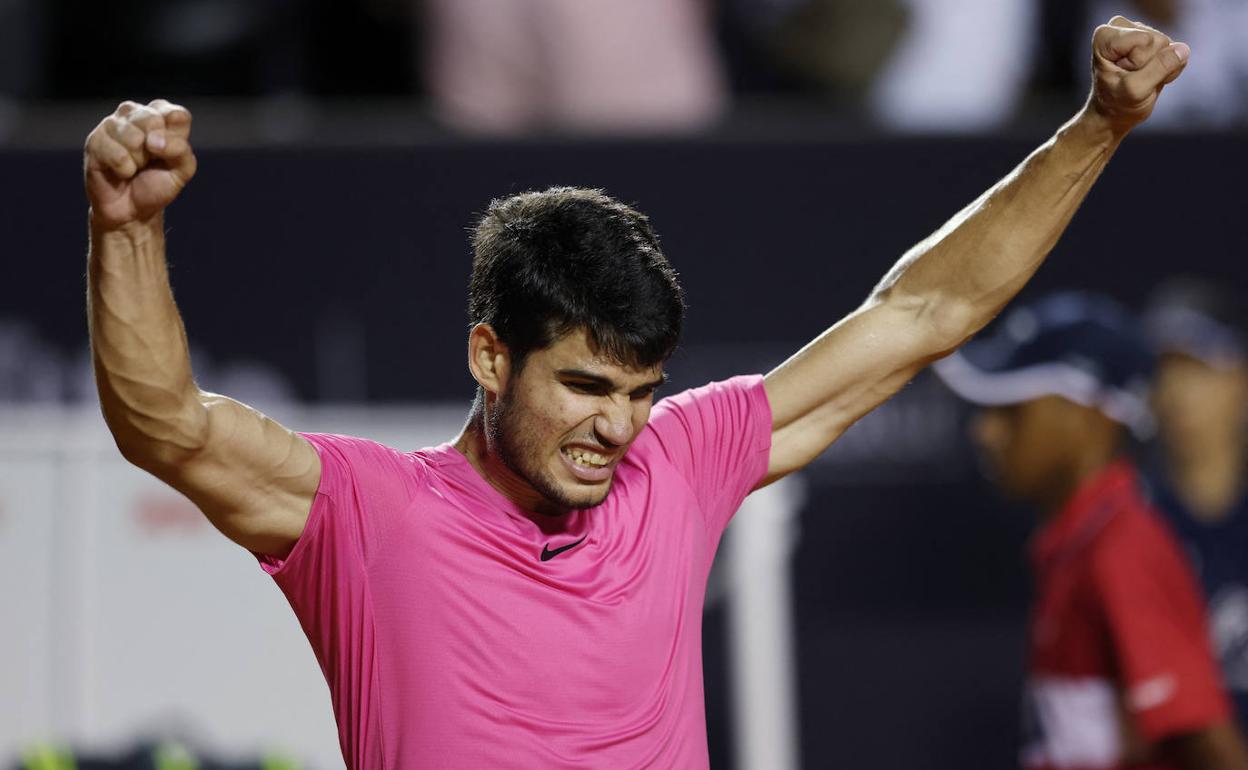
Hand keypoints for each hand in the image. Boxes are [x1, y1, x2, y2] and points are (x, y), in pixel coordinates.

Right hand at [84, 99, 196, 229]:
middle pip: (153, 120)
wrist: (132, 210)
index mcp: (161, 117)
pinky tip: (121, 172)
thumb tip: (154, 140)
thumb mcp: (182, 171)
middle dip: (156, 151)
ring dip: (138, 161)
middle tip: (149, 163)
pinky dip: (124, 169)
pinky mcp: (95, 140)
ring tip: (134, 167)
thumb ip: (180, 150)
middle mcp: (135, 114)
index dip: (176, 139)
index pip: (177, 115)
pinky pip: (116, 153)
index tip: (169, 154)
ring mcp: (112, 124)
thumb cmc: (157, 185)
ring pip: (133, 137)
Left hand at [1088, 17, 1188, 132]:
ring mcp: (1140, 32)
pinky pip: (1178, 51)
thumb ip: (1158, 68)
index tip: (1122, 75)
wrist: (1116, 112)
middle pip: (1157, 41)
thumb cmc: (1117, 102)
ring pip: (1169, 45)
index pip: (1144, 41)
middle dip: (1150, 66)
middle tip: (1133, 79)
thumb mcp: (1134, 90)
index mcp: (1106, 36)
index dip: (1139, 63)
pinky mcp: (1155, 41)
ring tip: (1141, 78)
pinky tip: (1153, 76)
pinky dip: (1169, 69)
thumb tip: (1183, 49)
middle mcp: (1121, 27)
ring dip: (1159, 69)